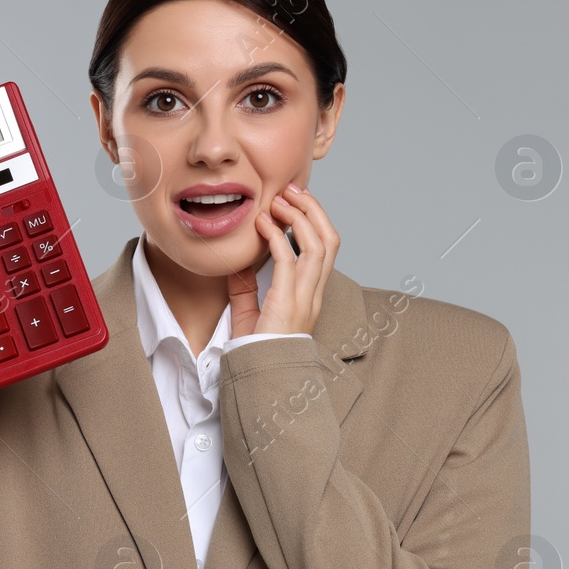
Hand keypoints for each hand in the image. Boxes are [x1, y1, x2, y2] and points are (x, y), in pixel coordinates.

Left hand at [227, 181, 338, 338]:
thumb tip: (237, 263)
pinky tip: (263, 224)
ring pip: (319, 245)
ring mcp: (305, 297)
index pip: (324, 248)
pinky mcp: (288, 303)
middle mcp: (314, 293)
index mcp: (310, 294)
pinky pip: (289, 261)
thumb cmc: (255, 350)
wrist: (258, 378)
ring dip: (300, 217)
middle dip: (314, 209)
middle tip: (292, 189)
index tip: (294, 200)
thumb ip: (246, 288)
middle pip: (330, 240)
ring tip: (280, 200)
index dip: (314, 220)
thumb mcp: (248, 313)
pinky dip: (277, 237)